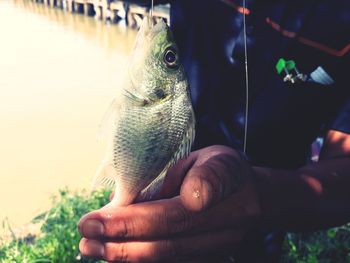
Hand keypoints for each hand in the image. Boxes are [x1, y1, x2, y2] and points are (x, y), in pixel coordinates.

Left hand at [78, 145, 260, 262]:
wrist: (255, 199)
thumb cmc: (226, 172)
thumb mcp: (214, 158)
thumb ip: (192, 176)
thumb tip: (167, 197)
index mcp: (230, 189)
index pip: (180, 209)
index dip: (137, 219)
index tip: (100, 217)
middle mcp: (229, 226)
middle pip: (171, 239)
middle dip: (122, 239)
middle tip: (85, 233)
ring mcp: (221, 248)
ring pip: (169, 257)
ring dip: (125, 255)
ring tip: (89, 248)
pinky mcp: (211, 257)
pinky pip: (172, 261)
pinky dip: (140, 258)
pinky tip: (113, 254)